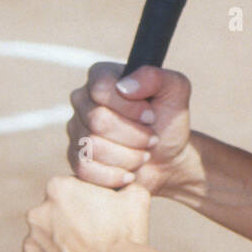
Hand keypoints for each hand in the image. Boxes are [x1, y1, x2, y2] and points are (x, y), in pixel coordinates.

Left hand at [22, 175, 150, 251]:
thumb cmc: (126, 235)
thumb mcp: (135, 196)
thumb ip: (123, 183)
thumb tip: (124, 181)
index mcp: (57, 188)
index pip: (68, 190)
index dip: (85, 202)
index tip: (98, 215)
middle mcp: (36, 213)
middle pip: (52, 216)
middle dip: (68, 225)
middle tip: (92, 238)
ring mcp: (29, 245)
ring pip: (44, 243)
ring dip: (59, 248)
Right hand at [67, 62, 199, 197]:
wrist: (168, 159)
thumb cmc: (169, 121)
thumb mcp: (175, 91)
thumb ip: (155, 77)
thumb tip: (125, 86)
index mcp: (102, 76)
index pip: (101, 87)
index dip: (130, 106)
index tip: (151, 117)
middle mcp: (83, 100)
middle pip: (98, 119)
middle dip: (134, 135)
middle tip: (152, 139)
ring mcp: (76, 130)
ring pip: (92, 146)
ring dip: (128, 156)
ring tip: (143, 154)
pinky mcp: (75, 159)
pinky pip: (85, 169)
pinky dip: (114, 175)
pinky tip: (129, 173)